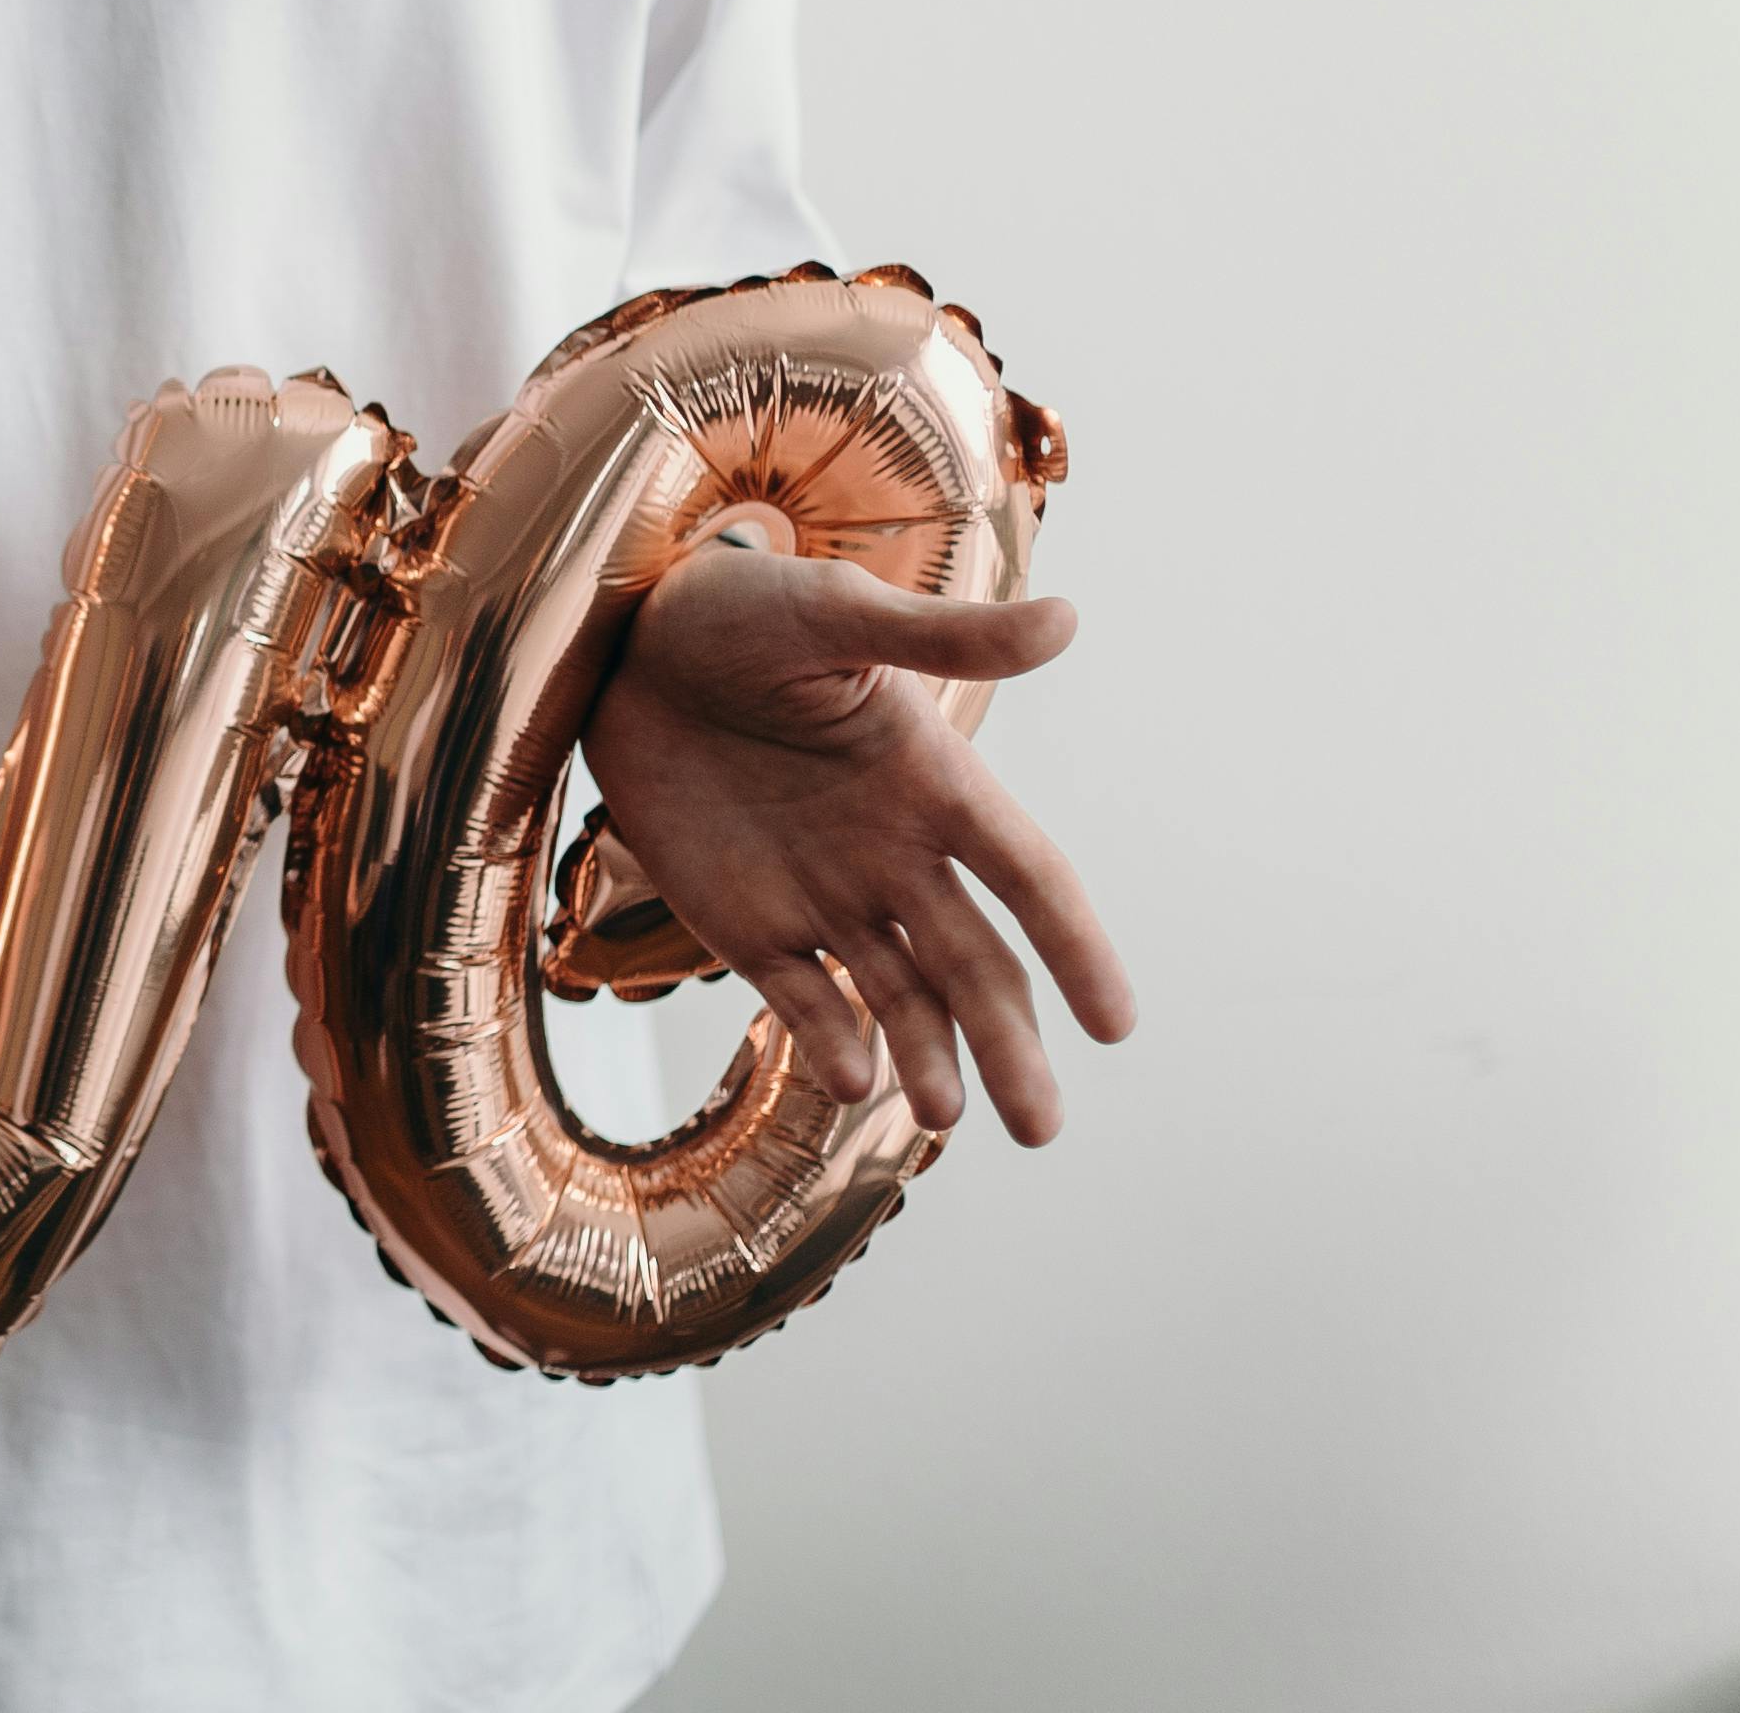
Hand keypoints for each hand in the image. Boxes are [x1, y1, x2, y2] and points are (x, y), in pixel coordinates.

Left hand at [579, 543, 1135, 1144]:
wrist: (621, 643)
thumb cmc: (739, 611)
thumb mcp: (836, 614)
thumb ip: (941, 636)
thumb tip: (1065, 620)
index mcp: (935, 784)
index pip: (1027, 877)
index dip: (1075, 946)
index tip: (1117, 1025)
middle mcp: (894, 854)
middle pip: (974, 966)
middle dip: (1012, 1046)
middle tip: (1042, 1128)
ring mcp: (822, 896)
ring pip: (900, 999)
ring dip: (928, 1058)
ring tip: (947, 1116)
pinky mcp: (747, 924)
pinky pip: (802, 1000)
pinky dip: (829, 1043)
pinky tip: (851, 1080)